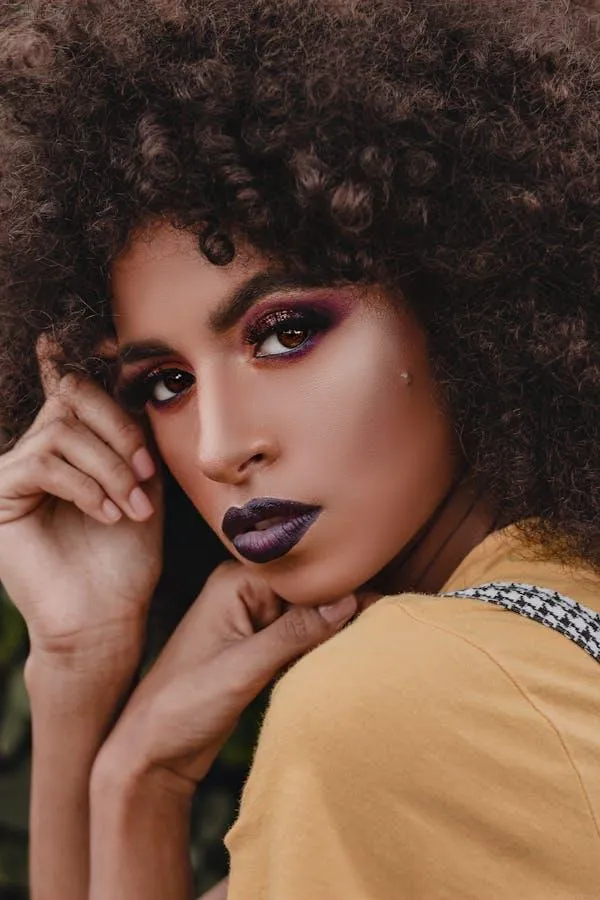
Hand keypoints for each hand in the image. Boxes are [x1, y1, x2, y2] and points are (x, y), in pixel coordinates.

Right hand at [0, 336, 163, 665]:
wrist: (107, 616)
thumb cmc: (128, 555)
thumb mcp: (144, 483)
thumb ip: (135, 435)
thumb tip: (132, 380)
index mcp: (72, 445)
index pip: (71, 386)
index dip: (85, 356)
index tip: (114, 340)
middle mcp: (38, 450)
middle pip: (71, 396)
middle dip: (118, 431)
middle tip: (146, 475)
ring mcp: (14, 471)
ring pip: (62, 432)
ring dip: (109, 467)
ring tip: (131, 507)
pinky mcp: (0, 494)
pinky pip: (43, 463)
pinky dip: (85, 485)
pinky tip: (107, 514)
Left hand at [97, 561, 374, 790]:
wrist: (150, 753)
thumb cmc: (181, 706)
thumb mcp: (241, 669)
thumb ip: (294, 633)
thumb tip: (348, 600)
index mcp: (235, 583)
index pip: (303, 574)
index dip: (344, 586)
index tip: (385, 603)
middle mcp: (244, 593)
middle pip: (308, 591)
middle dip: (343, 606)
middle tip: (385, 622)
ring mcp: (251, 621)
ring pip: (308, 615)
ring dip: (333, 629)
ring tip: (373, 638)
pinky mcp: (257, 648)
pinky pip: (299, 639)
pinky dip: (320, 647)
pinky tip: (344, 654)